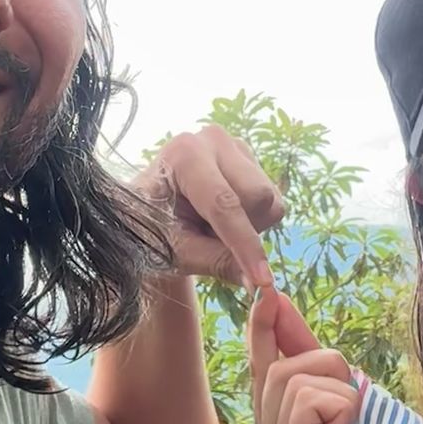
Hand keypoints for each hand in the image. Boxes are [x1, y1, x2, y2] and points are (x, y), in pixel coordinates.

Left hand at [134, 125, 283, 290]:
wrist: (148, 212)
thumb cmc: (149, 228)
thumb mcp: (173, 250)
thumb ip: (214, 262)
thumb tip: (256, 283)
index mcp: (183, 154)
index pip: (223, 203)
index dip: (244, 244)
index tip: (261, 281)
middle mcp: (212, 140)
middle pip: (257, 197)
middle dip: (242, 231)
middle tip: (205, 239)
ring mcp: (235, 146)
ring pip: (270, 201)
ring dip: (248, 227)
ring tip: (209, 226)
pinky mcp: (251, 159)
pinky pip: (273, 202)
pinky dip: (254, 221)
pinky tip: (223, 217)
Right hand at [247, 285, 358, 423]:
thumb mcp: (347, 389)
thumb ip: (310, 351)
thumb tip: (278, 302)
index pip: (264, 366)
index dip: (262, 328)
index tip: (266, 292)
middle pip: (285, 365)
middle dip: (329, 369)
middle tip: (353, 410)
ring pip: (294, 374)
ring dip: (340, 391)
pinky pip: (306, 394)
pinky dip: (339, 407)